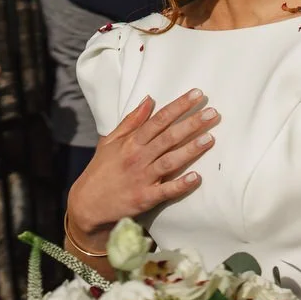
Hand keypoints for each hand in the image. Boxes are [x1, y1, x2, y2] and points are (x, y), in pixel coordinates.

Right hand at [66, 90, 220, 248]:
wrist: (87, 205)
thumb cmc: (101, 170)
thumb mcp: (110, 142)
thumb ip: (131, 121)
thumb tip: (149, 100)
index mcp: (131, 142)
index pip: (158, 120)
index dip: (179, 106)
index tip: (197, 94)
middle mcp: (138, 157)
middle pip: (168, 137)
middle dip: (191, 123)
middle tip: (213, 113)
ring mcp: (142, 178)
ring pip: (170, 160)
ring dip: (190, 150)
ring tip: (210, 138)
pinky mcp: (144, 198)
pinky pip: (165, 191)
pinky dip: (180, 185)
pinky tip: (196, 178)